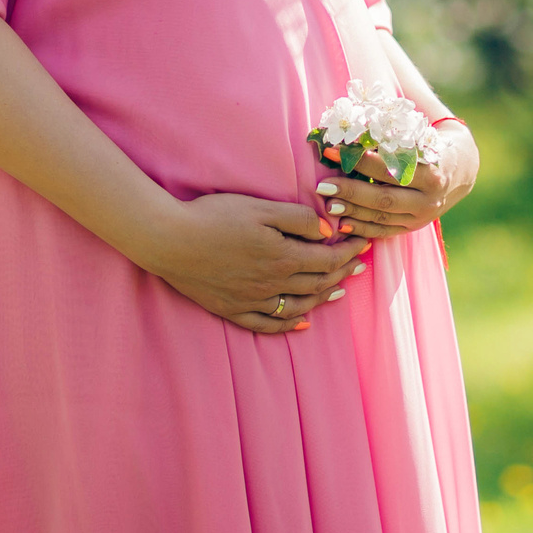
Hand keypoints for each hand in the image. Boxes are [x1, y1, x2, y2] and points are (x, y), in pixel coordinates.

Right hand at [134, 192, 371, 334]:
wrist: (169, 241)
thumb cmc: (213, 217)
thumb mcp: (259, 208)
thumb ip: (297, 218)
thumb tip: (328, 230)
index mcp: (282, 258)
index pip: (328, 259)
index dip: (349, 252)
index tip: (363, 243)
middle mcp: (272, 285)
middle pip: (317, 284)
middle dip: (342, 273)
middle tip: (358, 264)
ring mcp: (252, 301)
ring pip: (299, 306)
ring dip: (323, 298)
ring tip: (339, 290)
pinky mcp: (232, 310)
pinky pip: (268, 324)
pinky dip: (289, 325)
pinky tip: (301, 323)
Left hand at [315, 124, 478, 238]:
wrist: (459, 169)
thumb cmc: (431, 143)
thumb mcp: (420, 134)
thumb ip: (390, 128)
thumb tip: (353, 119)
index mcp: (431, 173)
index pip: (390, 170)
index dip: (359, 161)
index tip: (332, 151)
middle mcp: (428, 200)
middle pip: (384, 199)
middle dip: (350, 192)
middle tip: (323, 186)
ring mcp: (421, 217)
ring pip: (382, 218)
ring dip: (352, 212)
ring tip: (328, 205)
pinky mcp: (414, 227)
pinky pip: (385, 232)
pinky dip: (363, 230)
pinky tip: (343, 225)